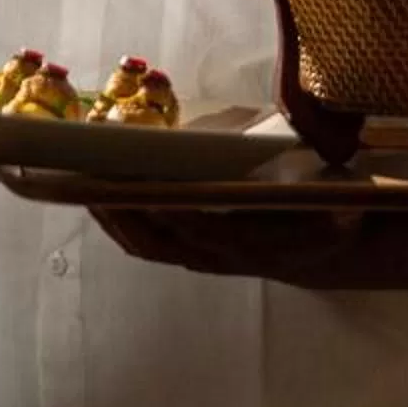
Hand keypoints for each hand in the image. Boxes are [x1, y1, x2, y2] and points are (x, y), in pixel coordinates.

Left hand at [89, 205, 373, 283]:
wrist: (325, 250)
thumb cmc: (324, 208)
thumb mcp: (329, 195)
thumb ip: (309, 180)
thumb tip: (287, 148)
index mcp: (256, 240)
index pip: (204, 229)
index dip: (172, 212)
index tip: (143, 188)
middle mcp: (222, 255)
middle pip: (160, 239)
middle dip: (123, 210)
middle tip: (90, 178)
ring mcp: (203, 259)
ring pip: (146, 244)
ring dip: (112, 218)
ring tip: (78, 184)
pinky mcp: (191, 255)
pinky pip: (147, 244)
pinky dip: (118, 224)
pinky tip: (98, 198)